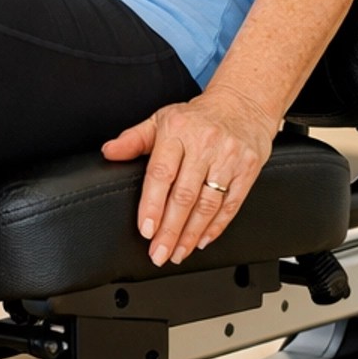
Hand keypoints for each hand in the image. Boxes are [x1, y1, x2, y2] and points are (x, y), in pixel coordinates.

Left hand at [101, 86, 279, 265]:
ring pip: (208, 204)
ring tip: (178, 252)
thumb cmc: (196, 117)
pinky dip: (216, 226)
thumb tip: (109, 152)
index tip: (146, 230)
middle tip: (159, 253)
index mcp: (177, 131)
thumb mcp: (161, 120)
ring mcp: (229, 157)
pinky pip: (232, 204)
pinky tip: (202, 240)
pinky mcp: (248, 169)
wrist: (243, 104)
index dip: (153, 205)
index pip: (161, 174)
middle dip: (170, 230)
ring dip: (191, 234)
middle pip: (185, 195)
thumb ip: (134, 140)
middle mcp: (204, 144)